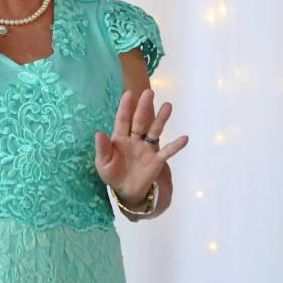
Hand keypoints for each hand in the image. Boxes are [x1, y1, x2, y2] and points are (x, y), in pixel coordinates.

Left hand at [94, 89, 188, 208]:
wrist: (125, 191)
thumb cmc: (112, 173)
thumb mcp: (103, 163)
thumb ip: (102, 149)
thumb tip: (98, 133)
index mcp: (120, 138)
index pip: (122, 120)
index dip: (125, 108)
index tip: (128, 94)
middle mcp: (135, 139)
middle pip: (140, 121)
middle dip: (144, 107)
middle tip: (149, 92)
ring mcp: (147, 148)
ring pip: (155, 131)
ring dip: (161, 119)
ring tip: (168, 106)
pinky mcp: (156, 160)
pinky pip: (167, 151)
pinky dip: (175, 146)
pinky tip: (184, 138)